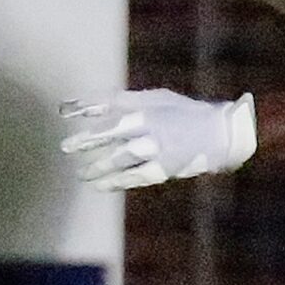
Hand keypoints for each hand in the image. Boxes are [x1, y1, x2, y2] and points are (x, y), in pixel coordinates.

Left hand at [58, 90, 257, 191]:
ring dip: (99, 165)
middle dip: (87, 139)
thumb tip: (93, 107)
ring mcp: (158, 147)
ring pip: (121, 156)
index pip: (110, 102)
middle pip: (112, 130)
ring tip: (82, 173)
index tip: (64, 111)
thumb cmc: (184, 114)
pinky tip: (101, 186)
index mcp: (149, 104)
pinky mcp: (165, 168)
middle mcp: (152, 124)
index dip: (86, 105)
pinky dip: (116, 181)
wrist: (220, 134)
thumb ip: (127, 102)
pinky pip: (135, 176)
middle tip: (66, 147)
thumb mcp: (158, 99)